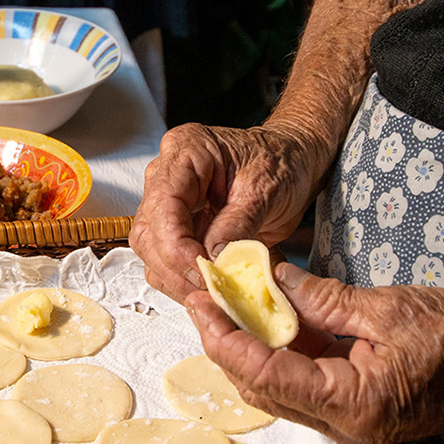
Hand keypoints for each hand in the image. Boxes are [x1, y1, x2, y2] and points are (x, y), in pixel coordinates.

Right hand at [130, 123, 321, 302]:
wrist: (294, 162)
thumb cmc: (281, 162)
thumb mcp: (266, 189)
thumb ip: (238, 224)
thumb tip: (213, 259)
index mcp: (185, 151)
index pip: (162, 205)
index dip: (176, 245)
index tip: (202, 270)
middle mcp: (167, 176)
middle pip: (149, 233)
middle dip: (176, 268)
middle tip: (211, 288)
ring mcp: (170, 204)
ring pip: (152, 253)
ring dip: (178, 280)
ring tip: (214, 292)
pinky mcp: (179, 227)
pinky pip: (167, 262)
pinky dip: (185, 281)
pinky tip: (211, 287)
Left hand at [186, 263, 443, 443]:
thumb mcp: (387, 308)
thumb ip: (322, 299)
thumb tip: (272, 281)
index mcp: (353, 404)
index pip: (264, 373)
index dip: (224, 337)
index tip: (200, 302)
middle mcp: (347, 426)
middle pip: (262, 387)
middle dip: (228, 342)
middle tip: (206, 298)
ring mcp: (352, 424)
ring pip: (280, 388)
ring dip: (253, 347)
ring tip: (230, 302)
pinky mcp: (358, 411)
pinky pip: (306, 384)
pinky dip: (284, 352)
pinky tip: (270, 318)